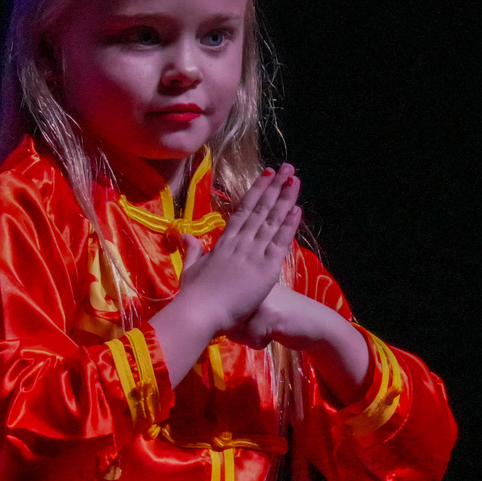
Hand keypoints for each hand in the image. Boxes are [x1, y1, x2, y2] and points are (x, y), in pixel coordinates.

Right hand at [177, 164, 301, 338]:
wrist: (200, 311)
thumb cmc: (193, 295)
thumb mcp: (190, 268)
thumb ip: (192, 250)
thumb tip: (184, 235)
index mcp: (224, 242)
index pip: (243, 210)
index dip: (256, 191)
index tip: (267, 175)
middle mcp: (240, 242)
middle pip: (261, 209)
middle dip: (275, 188)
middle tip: (288, 169)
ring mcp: (253, 253)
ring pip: (272, 221)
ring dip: (285, 199)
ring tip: (296, 180)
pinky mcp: (265, 268)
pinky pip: (280, 243)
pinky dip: (289, 225)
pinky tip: (297, 209)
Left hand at [229, 283, 371, 406]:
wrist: (314, 324)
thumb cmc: (280, 315)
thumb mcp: (256, 302)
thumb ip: (235, 305)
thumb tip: (215, 318)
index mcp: (246, 278)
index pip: (222, 304)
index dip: (231, 317)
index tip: (246, 317)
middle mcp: (251, 283)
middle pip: (226, 317)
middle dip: (238, 329)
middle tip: (259, 323)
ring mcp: (261, 297)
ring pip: (236, 329)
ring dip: (248, 336)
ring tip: (266, 327)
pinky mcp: (270, 314)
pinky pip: (250, 338)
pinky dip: (259, 342)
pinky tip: (274, 333)